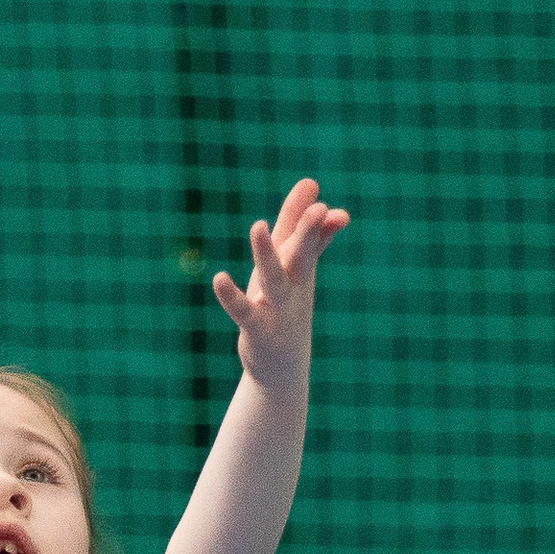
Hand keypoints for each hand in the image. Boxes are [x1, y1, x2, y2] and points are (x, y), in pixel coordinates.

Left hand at [212, 176, 348, 389]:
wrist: (283, 367)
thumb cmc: (287, 309)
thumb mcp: (297, 274)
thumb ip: (312, 239)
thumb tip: (335, 209)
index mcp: (300, 272)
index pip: (309, 239)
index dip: (313, 217)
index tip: (312, 187)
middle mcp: (293, 288)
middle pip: (301, 256)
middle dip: (308, 232)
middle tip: (318, 209)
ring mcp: (276, 309)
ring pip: (273, 279)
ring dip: (267, 253)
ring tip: (258, 225)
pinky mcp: (257, 330)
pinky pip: (244, 312)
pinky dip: (232, 297)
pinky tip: (219, 278)